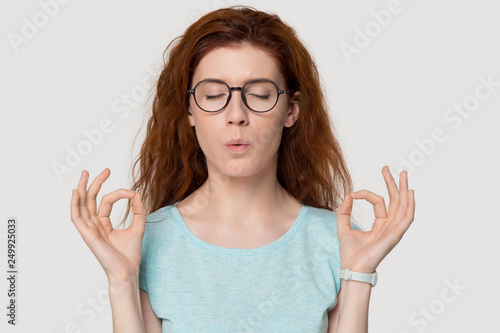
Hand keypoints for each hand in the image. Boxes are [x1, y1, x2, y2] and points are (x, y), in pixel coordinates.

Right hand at [70, 168, 146, 282]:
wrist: (127, 271)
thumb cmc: (130, 254)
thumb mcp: (138, 227)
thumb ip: (139, 211)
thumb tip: (137, 194)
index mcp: (103, 223)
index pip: (106, 202)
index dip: (119, 193)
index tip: (132, 192)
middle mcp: (94, 225)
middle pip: (90, 199)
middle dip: (95, 183)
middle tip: (106, 170)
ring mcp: (89, 230)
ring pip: (82, 205)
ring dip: (82, 189)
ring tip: (85, 173)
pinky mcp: (88, 235)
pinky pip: (77, 218)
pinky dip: (75, 205)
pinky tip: (76, 193)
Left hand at [336, 166, 415, 272]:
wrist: (351, 267)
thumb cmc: (349, 252)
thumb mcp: (342, 226)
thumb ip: (344, 210)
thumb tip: (348, 195)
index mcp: (380, 225)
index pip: (379, 202)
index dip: (366, 194)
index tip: (354, 193)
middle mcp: (389, 226)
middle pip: (396, 201)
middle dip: (393, 184)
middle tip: (391, 169)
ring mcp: (393, 231)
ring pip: (402, 206)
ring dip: (404, 190)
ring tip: (403, 174)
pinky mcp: (395, 235)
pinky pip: (406, 218)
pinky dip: (409, 205)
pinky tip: (409, 193)